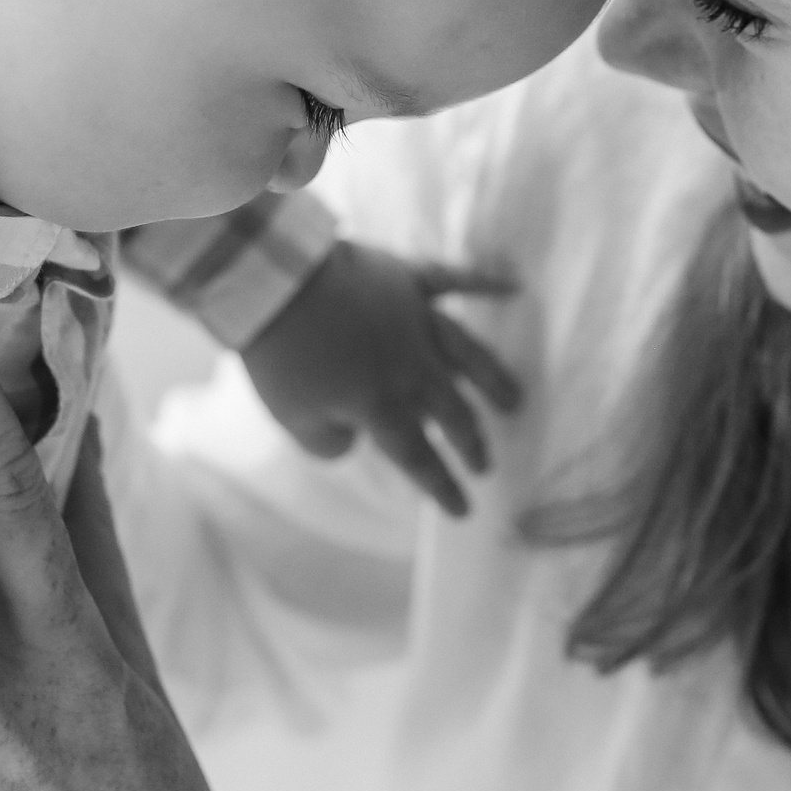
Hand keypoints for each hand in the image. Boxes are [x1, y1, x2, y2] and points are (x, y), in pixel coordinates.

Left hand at [243, 238, 522, 515]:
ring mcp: (416, 320)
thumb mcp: (292, 419)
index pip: (420, 457)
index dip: (443, 487)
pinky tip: (515, 287)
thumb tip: (353, 441)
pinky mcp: (409, 279)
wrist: (275, 282)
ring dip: (493, 380)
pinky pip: (455, 280)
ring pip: (467, 354)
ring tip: (514, 400)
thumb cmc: (279, 357)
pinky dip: (486, 282)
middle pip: (452, 410)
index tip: (463, 510)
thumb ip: (328, 443)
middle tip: (485, 462)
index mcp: (382, 405)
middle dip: (472, 442)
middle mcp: (412, 367)